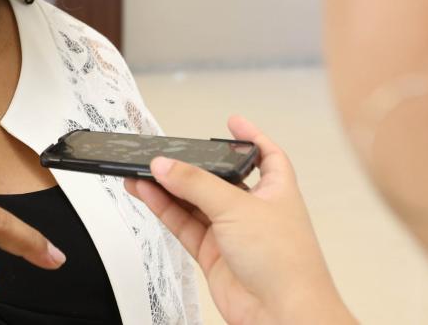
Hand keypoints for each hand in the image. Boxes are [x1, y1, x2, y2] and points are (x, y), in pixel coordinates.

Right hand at [124, 115, 354, 324]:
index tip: (234, 122)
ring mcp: (232, 234)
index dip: (252, 138)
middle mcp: (254, 211)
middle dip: (192, 167)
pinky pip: (183, 224)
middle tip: (165, 152)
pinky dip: (163, 209)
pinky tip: (146, 193)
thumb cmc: (286, 264)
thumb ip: (195, 184)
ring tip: (141, 171)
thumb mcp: (238, 208)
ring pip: (194, 203)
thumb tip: (164, 165)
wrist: (283, 315)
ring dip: (169, 188)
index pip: (266, 156)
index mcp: (276, 192)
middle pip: (218, 179)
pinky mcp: (213, 255)